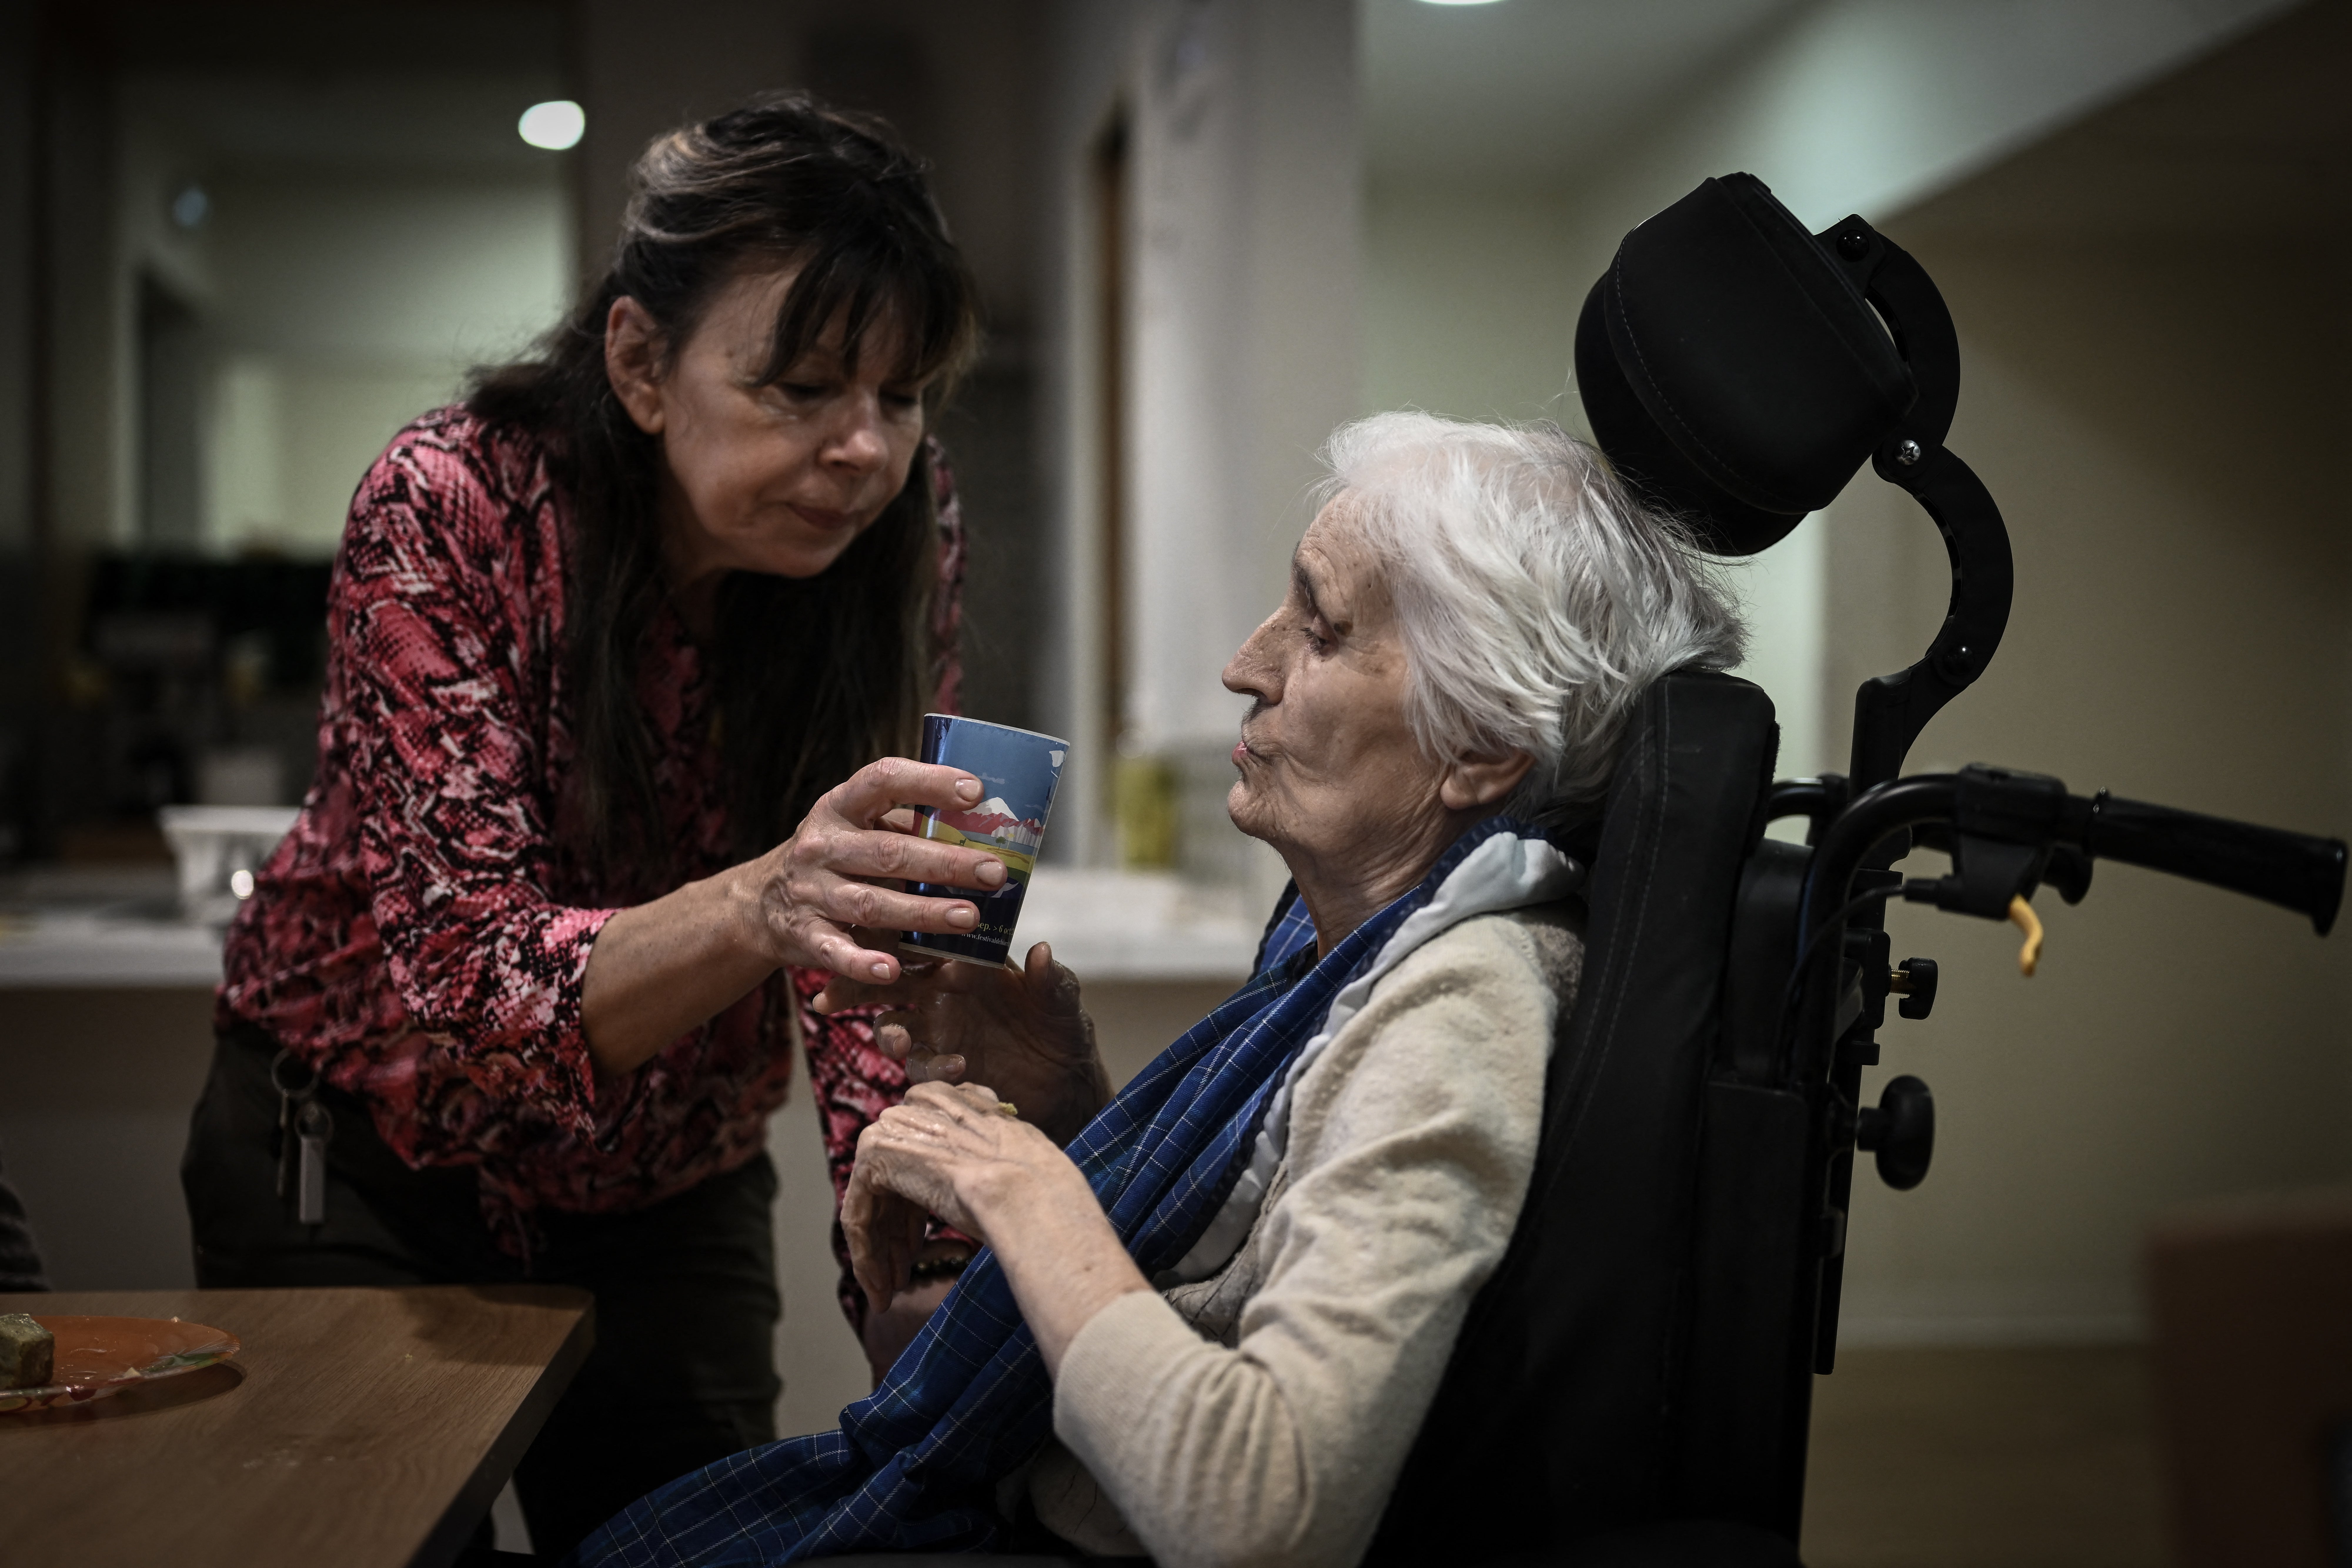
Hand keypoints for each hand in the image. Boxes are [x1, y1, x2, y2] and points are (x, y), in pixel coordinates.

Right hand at [741, 756, 1013, 983]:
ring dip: (922, 912)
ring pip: (870, 902)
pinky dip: (861, 962)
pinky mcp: (803, 934)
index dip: (928, 782)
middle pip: (889, 852)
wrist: (758, 903)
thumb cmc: (830, 858)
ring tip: (968, 917)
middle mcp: (823, 845)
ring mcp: (811, 891)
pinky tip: (891, 970)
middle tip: (994, 872)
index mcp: (840, 807)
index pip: (883, 781)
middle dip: (945, 862)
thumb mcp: (855, 827)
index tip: (975, 790)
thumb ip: (903, 824)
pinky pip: (834, 950)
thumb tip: (979, 825)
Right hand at [817, 940, 1111, 1145]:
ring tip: (901, 1043)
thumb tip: (1042, 951)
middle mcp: (943, 995)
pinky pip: (922, 1068)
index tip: (863, 938)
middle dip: (856, 987)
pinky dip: (932, 1068)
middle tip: (832, 996)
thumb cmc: (1062, 1027)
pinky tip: (956, 1067)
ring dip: (890, 1034)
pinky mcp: (944, 1067)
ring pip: (894, 1028)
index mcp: (965, 964)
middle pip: (887, 983)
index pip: (919, 943)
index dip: (889, 939)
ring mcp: (939, 1032)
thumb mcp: (1061, 1001)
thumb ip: (1050, 979)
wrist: (1067, 1081)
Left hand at [844, 1081, 1072, 1313]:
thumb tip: (969, 1184)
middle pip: (895, 1185)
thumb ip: (977, 1164)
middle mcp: (918, 1106)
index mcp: (952, 1104)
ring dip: (881, 1252)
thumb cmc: (1034, 1190)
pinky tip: (878, 1291)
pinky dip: (866, 1255)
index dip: (916, 1213)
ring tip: (890, 1293)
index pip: (921, 1161)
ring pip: (875, 1202)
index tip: (920, 1249)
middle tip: (902, 1278)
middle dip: (897, 1236)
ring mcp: (894, 1127)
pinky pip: (859, 1214)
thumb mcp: (1006, 1167)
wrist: (1024, 1191)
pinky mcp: (875, 1155)